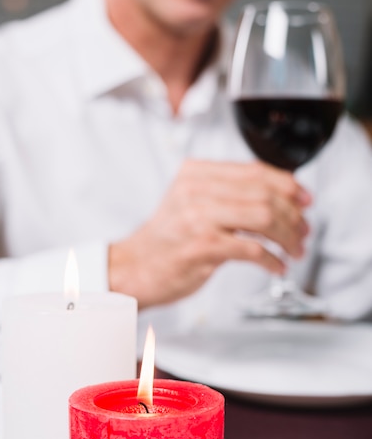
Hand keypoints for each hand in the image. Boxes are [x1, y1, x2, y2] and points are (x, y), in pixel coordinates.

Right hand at [109, 159, 311, 308]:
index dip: (288, 184)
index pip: (254, 170)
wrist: (133, 268)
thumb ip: (226, 193)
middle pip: (264, 193)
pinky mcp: (203, 247)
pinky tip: (277, 266)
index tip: (305, 199)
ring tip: (295, 249)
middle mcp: (196, 190)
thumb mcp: (190, 202)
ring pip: (263, 217)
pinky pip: (253, 249)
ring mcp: (199, 218)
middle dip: (293, 215)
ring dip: (288, 237)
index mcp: (196, 174)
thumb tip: (277, 197)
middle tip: (304, 231)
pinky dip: (272, 260)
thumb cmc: (166, 241)